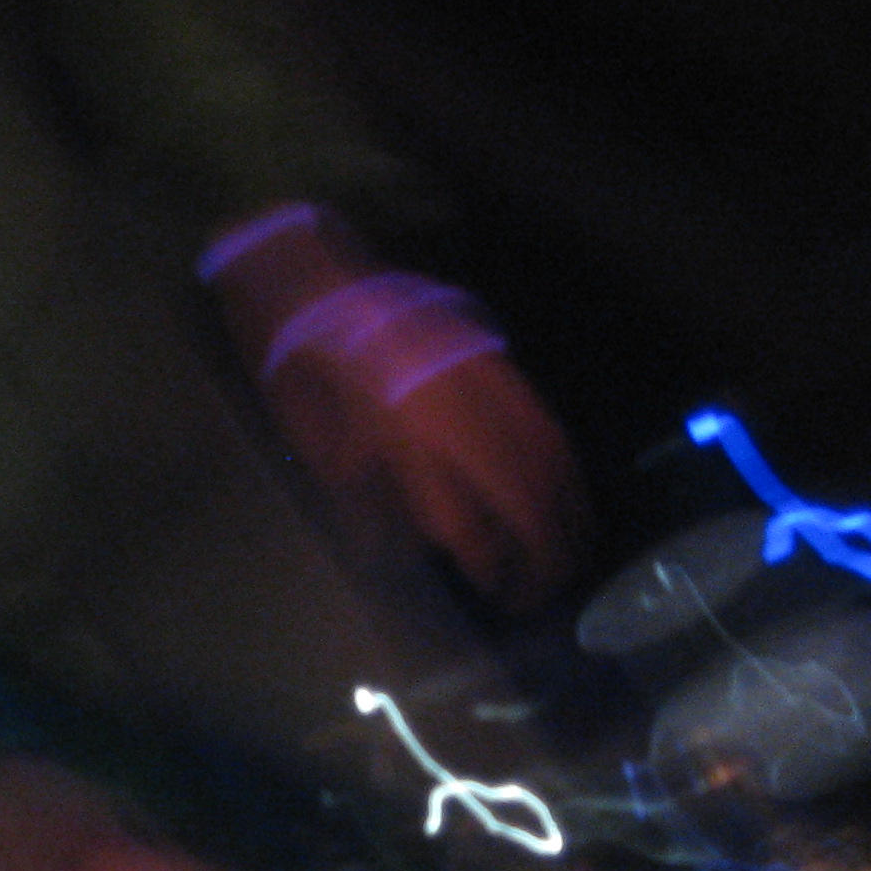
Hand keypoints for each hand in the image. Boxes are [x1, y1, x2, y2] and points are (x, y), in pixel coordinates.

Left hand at [200, 206, 586, 609]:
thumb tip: (403, 546)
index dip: (487, 564)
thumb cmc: (298, 366)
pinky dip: (562, 461)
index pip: (463, 524)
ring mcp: (479, 386)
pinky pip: (542, 420)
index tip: (497, 592)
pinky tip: (567, 487)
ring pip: (544, 460)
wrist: (313, 278)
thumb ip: (362, 499)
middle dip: (541, 552)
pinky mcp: (490, 360)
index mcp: (400, 445)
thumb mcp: (311, 443)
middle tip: (544, 590)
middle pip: (520, 499)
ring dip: (566, 512)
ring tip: (572, 550)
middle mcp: (451, 419)